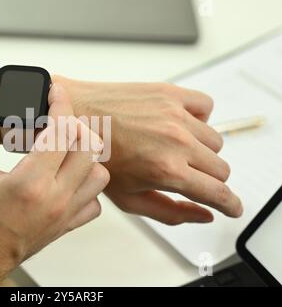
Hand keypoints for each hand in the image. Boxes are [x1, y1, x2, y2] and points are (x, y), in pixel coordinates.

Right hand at [0, 81, 109, 285]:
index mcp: (31, 183)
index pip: (63, 129)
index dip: (61, 101)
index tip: (54, 91)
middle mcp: (56, 199)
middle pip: (90, 147)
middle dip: (74, 126)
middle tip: (53, 122)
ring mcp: (65, 215)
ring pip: (99, 173)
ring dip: (84, 154)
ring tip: (60, 148)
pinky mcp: (66, 226)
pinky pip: (95, 201)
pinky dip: (86, 184)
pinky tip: (65, 178)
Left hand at [54, 76, 242, 224]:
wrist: (75, 119)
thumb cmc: (97, 159)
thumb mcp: (129, 199)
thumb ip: (171, 212)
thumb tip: (204, 215)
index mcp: (166, 170)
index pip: (218, 192)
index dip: (230, 204)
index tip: (233, 207)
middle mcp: (176, 141)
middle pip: (221, 168)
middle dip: (208, 179)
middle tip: (187, 175)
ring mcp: (175, 114)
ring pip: (215, 140)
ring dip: (201, 150)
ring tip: (173, 149)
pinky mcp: (170, 93)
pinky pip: (207, 106)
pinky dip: (199, 118)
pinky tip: (178, 124)